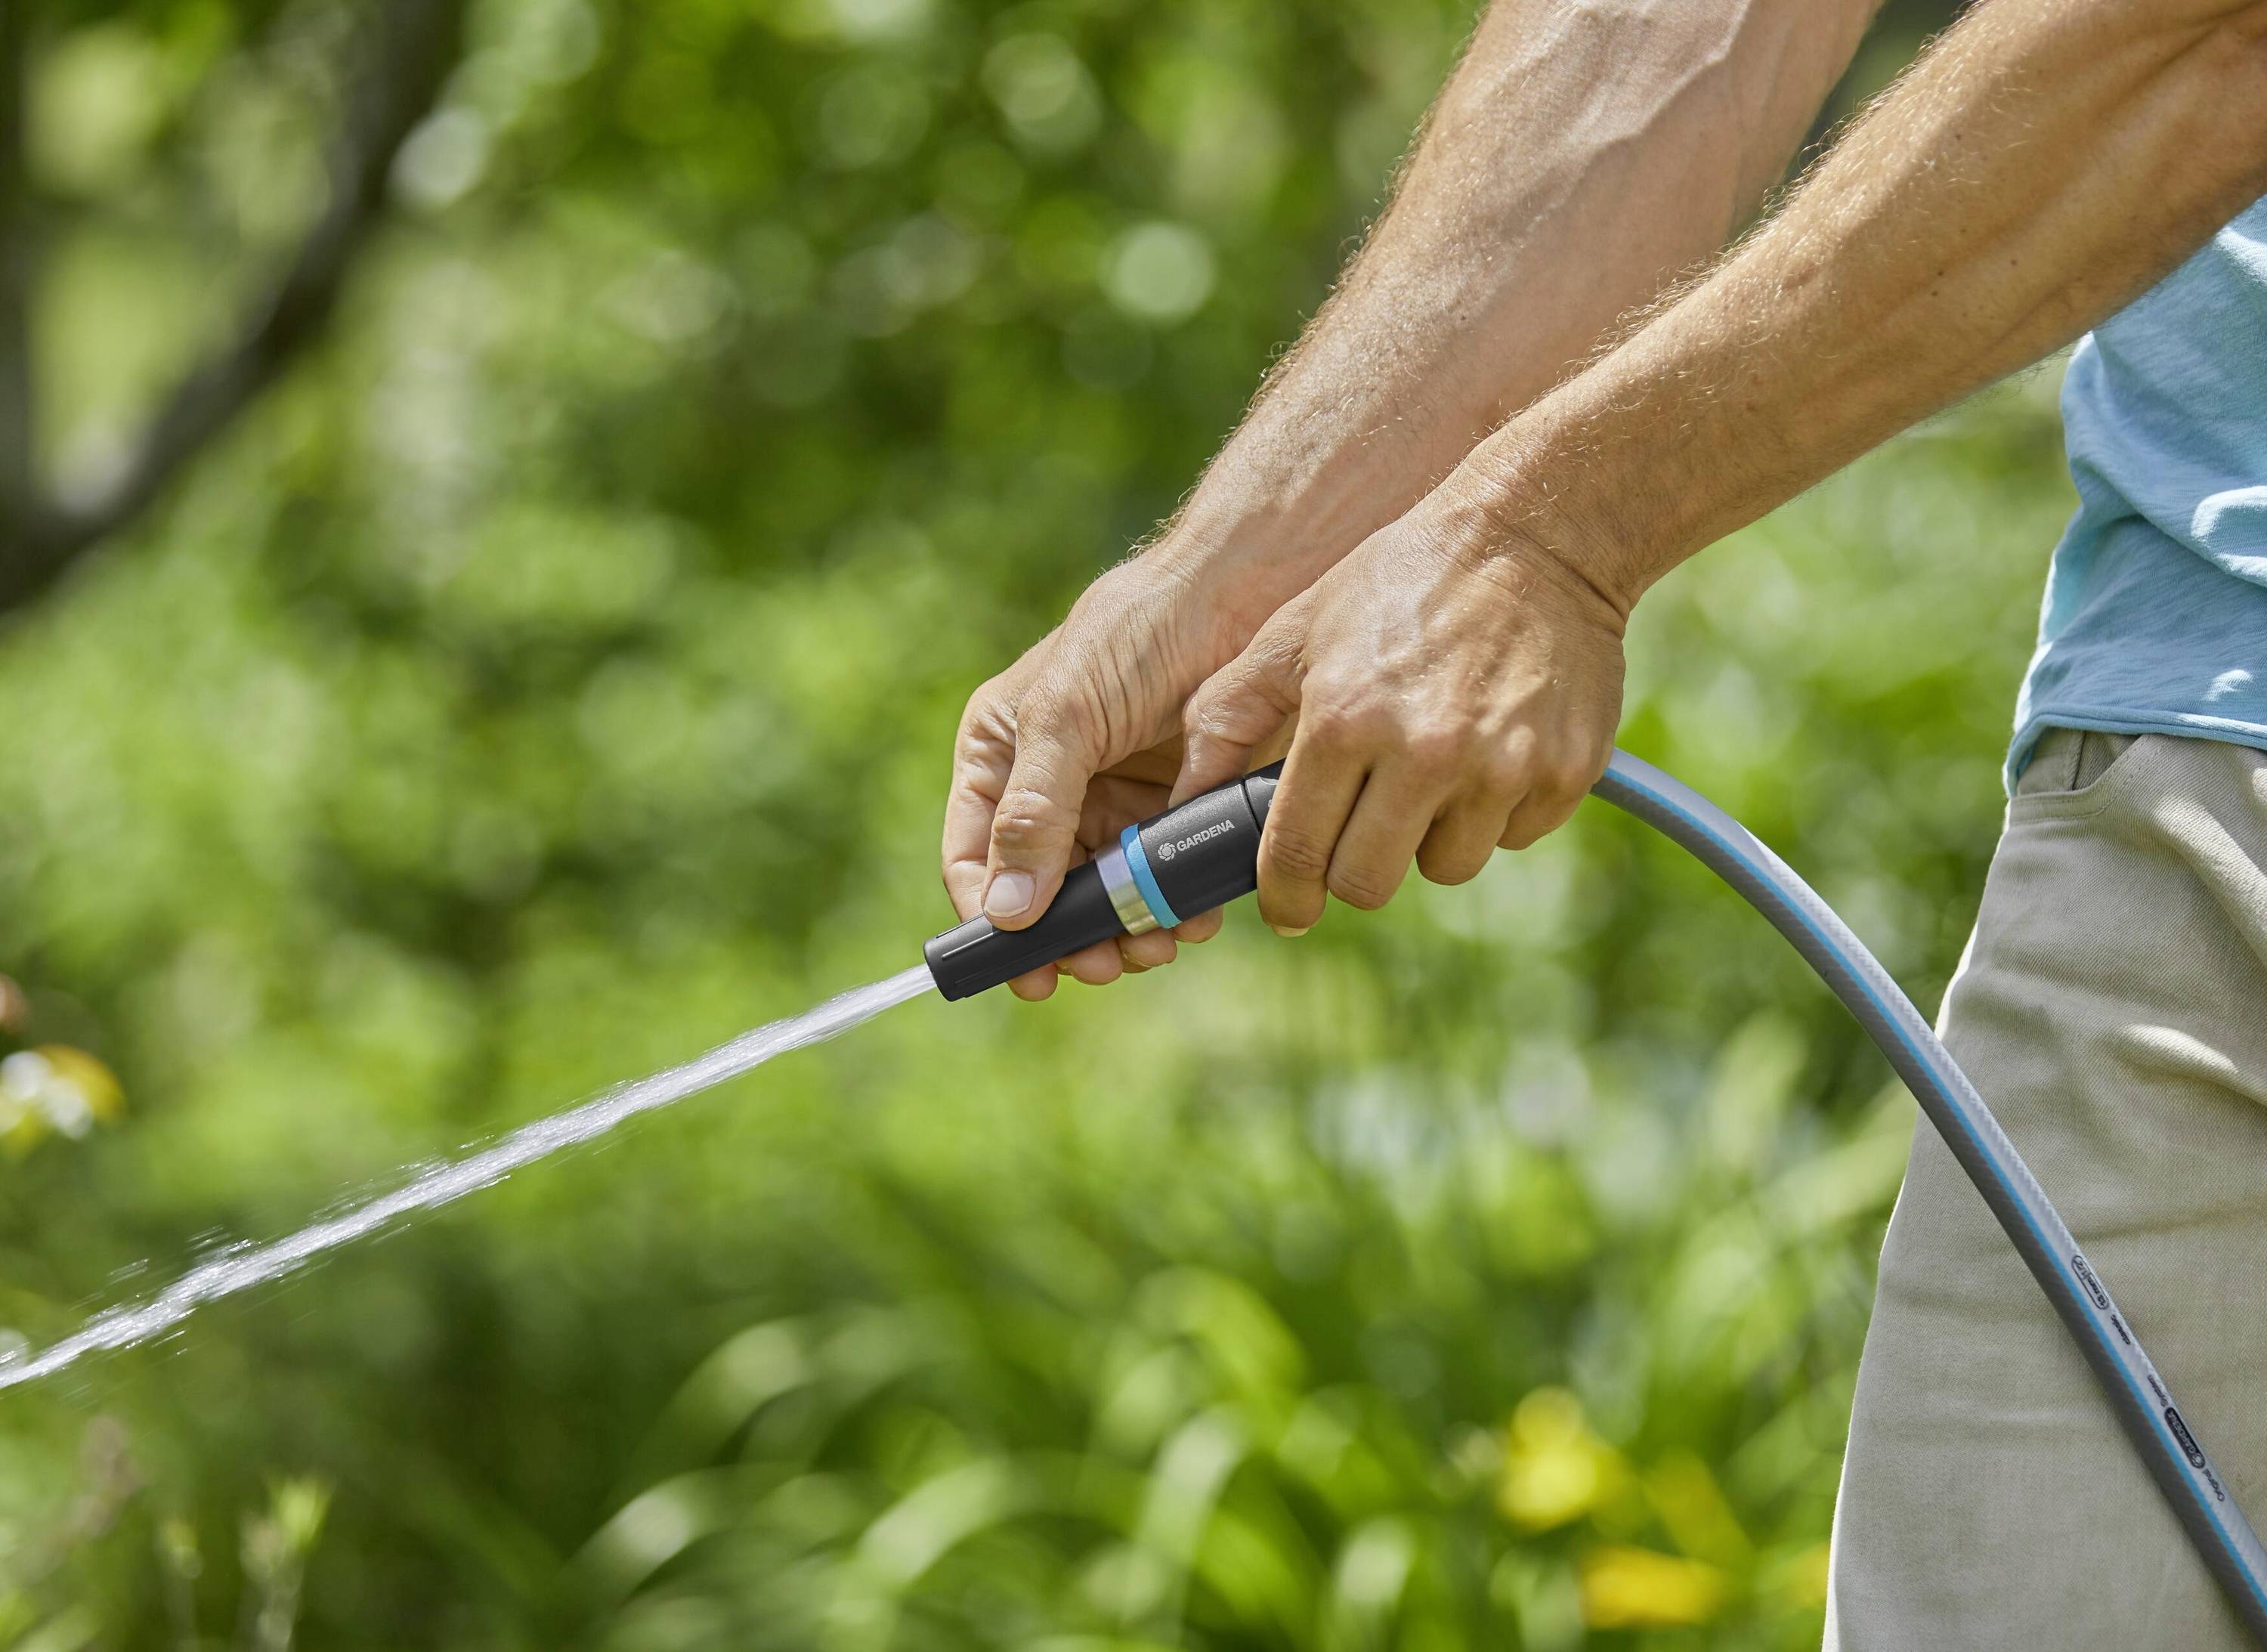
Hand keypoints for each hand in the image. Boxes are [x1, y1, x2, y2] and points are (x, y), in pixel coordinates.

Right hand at [943, 555, 1266, 999]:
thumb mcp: (1068, 717)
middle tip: (1106, 966)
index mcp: (999, 756)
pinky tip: (1193, 918)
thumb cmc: (1138, 633)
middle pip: (1042, 894)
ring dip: (1126, 931)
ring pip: (1105, 898)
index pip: (974, 857)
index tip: (1027, 969)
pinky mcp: (1172, 810)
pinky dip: (1174, 908)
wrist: (1247, 594)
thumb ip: (1034, 811)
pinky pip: (1162, 882)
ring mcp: (1112, 801)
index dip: (992, 920)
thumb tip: (1004, 913)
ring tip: (1155, 946)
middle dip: (1072, 937)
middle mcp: (1050, 786)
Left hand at [1175, 491, 1626, 933]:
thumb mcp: (1294, 630)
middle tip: (1359, 830)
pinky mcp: (1564, 773)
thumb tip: (1183, 800)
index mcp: (1344, 719)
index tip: (1288, 907)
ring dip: (1429, 837)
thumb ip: (1229, 715)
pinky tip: (1489, 748)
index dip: (1286, 895)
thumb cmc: (1399, 580)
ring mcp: (1501, 767)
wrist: (1536, 533)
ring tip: (1430, 767)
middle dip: (1354, 868)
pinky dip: (1494, 810)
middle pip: (1368, 884)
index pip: (1299, 854)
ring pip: (1445, 867)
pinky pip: (1512, 836)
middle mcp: (1423, 751)